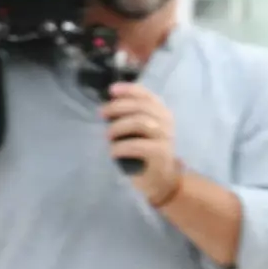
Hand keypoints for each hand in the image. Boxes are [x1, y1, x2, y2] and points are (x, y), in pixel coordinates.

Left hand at [103, 81, 182, 200]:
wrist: (162, 179)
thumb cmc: (145, 152)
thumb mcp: (138, 131)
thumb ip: (130, 116)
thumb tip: (108, 105)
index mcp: (160, 111)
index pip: (145, 95)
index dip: (128, 90)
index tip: (111, 90)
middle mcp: (165, 121)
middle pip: (141, 106)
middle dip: (117, 107)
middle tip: (102, 114)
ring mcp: (165, 137)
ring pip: (140, 122)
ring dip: (118, 127)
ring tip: (108, 136)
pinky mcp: (160, 154)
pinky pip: (137, 145)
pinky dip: (120, 147)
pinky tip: (113, 152)